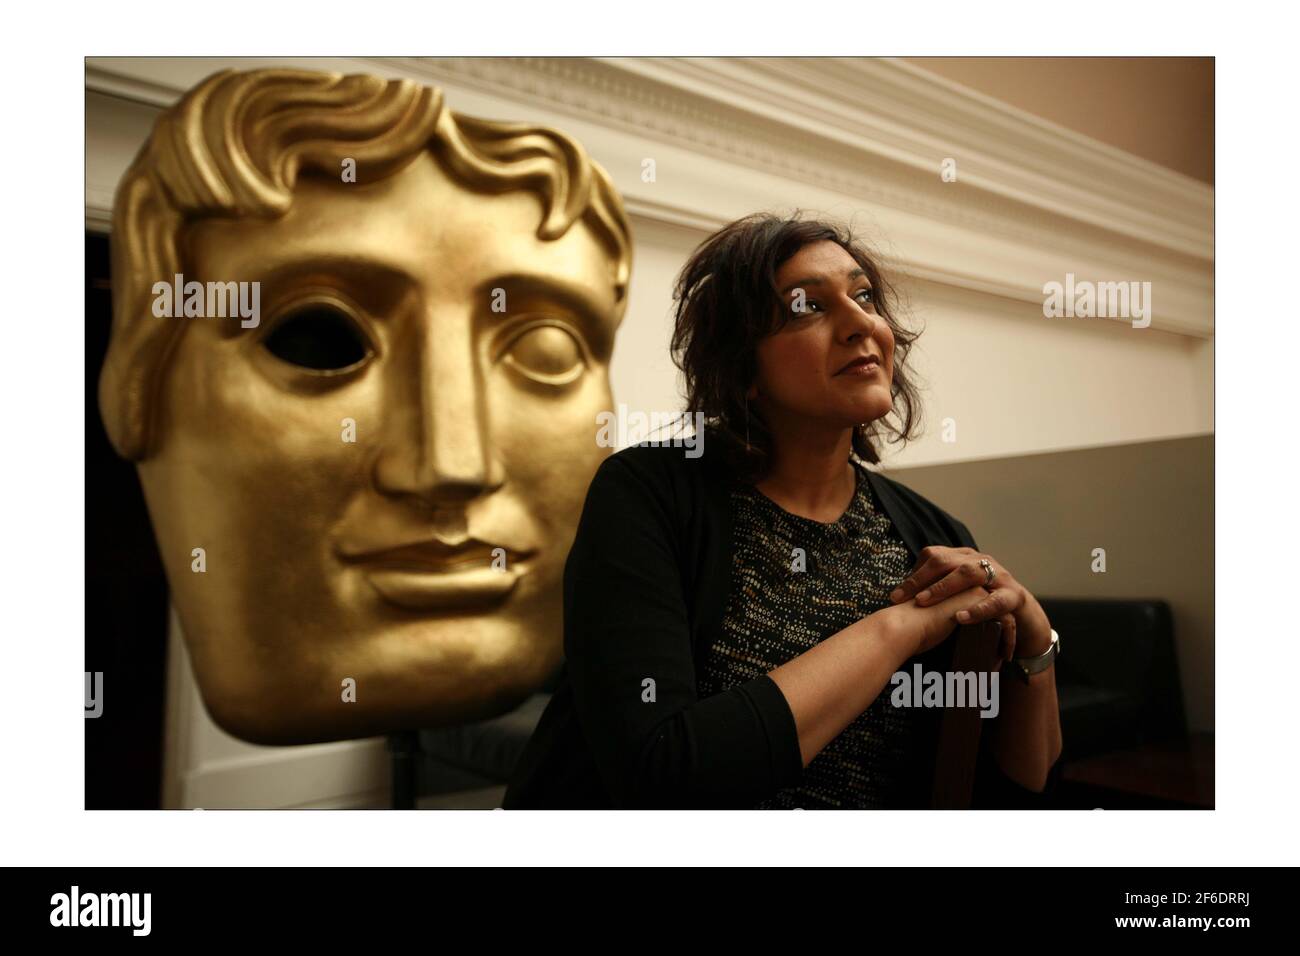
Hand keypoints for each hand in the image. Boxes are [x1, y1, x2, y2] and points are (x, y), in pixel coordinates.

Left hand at [887, 546, 1051, 662]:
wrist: (1023, 614)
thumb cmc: (982, 602)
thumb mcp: (959, 592)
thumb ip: (935, 589)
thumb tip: (900, 598)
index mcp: (964, 557)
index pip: (934, 557)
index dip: (913, 575)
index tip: (894, 596)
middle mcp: (980, 561)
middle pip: (946, 561)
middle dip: (921, 580)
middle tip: (902, 599)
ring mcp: (998, 576)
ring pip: (968, 574)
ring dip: (943, 588)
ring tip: (923, 602)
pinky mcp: (1014, 596)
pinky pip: (996, 601)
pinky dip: (977, 609)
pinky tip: (960, 618)